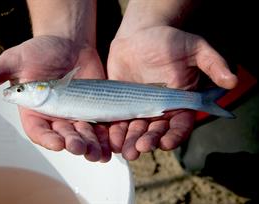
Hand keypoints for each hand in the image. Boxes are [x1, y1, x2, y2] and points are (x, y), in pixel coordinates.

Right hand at [0, 36, 110, 161]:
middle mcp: (56, 117)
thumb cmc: (39, 50)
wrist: (68, 42)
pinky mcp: (95, 110)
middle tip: (82, 149)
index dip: (47, 138)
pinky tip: (115, 142)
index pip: (39, 131)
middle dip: (74, 143)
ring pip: (85, 135)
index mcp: (35, 112)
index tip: (56, 143)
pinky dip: (108, 135)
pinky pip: (102, 126)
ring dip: (93, 146)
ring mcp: (77, 115)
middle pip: (64, 136)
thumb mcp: (14, 61)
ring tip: (101, 153)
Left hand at [107, 26, 237, 159]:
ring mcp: (139, 109)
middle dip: (149, 141)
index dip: (175, 135)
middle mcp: (159, 110)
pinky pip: (118, 121)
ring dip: (131, 142)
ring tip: (126, 150)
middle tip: (141, 147)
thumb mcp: (194, 48)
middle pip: (156, 132)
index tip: (166, 142)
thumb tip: (232, 80)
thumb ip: (212, 63)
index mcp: (179, 102)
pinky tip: (111, 139)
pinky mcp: (121, 104)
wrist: (139, 35)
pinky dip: (115, 131)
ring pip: (136, 131)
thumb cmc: (169, 41)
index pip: (180, 125)